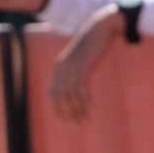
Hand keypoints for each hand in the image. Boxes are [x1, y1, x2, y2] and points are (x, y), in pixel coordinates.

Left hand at [49, 5, 119, 121]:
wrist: (101, 26)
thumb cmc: (93, 42)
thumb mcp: (81, 56)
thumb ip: (76, 68)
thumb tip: (77, 83)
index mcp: (60, 66)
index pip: (52, 92)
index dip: (56, 107)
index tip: (63, 120)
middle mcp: (62, 67)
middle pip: (60, 96)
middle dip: (68, 113)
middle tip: (76, 126)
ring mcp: (71, 66)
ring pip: (71, 95)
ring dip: (78, 111)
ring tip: (84, 123)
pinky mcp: (82, 65)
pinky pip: (82, 88)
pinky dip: (85, 101)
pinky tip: (90, 110)